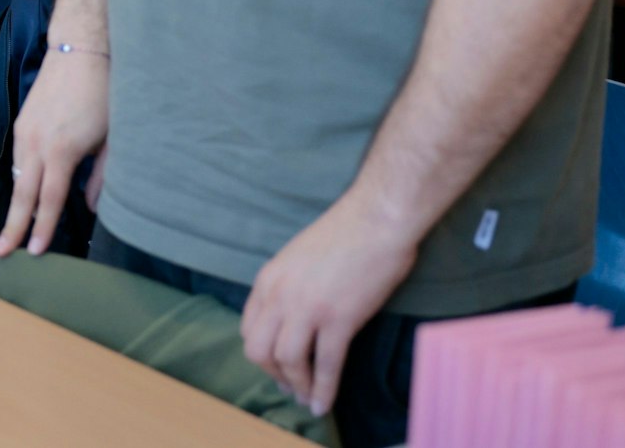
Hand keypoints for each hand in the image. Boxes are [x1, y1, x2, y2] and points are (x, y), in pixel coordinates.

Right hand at [0, 49, 109, 256]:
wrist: (78, 52)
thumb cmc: (103, 95)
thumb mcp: (111, 140)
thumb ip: (101, 178)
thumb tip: (88, 207)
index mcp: (61, 151)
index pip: (48, 201)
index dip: (41, 229)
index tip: (34, 253)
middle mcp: (36, 144)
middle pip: (21, 195)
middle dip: (12, 227)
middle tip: (1, 253)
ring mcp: (25, 132)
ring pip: (16, 178)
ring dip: (15, 206)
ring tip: (11, 232)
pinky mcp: (22, 124)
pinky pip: (17, 161)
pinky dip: (19, 182)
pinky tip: (24, 195)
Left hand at [240, 197, 418, 416]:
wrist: (375, 220)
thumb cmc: (345, 234)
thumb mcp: (298, 257)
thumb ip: (288, 285)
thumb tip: (293, 315)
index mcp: (267, 279)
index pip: (249, 328)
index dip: (261, 355)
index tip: (276, 368)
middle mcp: (279, 295)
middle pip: (259, 351)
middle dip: (274, 374)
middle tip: (292, 387)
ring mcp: (307, 308)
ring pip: (288, 362)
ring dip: (298, 387)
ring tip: (309, 401)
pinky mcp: (338, 319)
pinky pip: (325, 365)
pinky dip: (323, 390)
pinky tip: (325, 404)